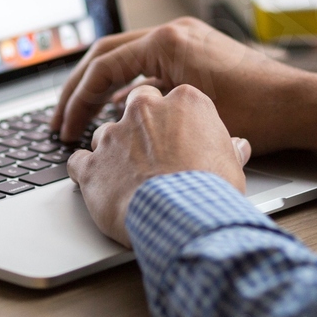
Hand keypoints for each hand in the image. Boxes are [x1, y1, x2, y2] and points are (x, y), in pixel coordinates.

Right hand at [52, 17, 316, 155]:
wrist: (300, 106)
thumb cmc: (256, 113)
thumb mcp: (189, 114)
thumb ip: (144, 110)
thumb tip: (111, 121)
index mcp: (168, 41)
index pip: (103, 66)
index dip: (78, 101)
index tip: (66, 129)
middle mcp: (175, 32)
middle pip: (107, 55)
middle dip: (79, 89)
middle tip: (60, 120)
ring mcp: (187, 39)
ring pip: (126, 58)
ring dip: (102, 87)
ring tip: (83, 119)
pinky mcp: (197, 53)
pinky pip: (150, 66)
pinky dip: (130, 88)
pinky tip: (121, 115)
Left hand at [67, 84, 251, 245]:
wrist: (182, 216)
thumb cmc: (210, 190)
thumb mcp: (231, 165)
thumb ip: (228, 149)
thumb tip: (237, 147)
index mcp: (183, 102)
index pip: (174, 99)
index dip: (175, 122)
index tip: (179, 138)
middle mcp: (144, 110)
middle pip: (136, 107)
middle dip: (140, 126)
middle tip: (152, 153)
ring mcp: (114, 135)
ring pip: (106, 134)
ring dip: (114, 152)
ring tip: (129, 178)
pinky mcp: (91, 164)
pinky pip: (79, 162)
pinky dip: (86, 172)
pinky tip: (99, 186)